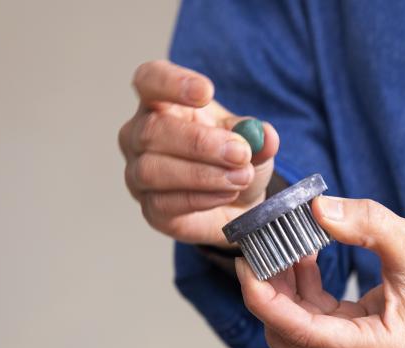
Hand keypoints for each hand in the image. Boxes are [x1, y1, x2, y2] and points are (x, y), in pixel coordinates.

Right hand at [119, 60, 278, 245]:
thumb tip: (266, 136)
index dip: (171, 84)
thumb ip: (257, 137)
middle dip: (199, 142)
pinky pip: (165, 203)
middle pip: (152, 130)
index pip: (149, 80)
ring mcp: (139, 175)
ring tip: (240, 177)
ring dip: (202, 174)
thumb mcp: (252, 143)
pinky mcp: (150, 210)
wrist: (236, 205)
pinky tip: (226, 194)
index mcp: (160, 103)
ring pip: (154, 169)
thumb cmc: (233, 162)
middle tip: (239, 152)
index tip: (206, 93)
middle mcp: (140, 136)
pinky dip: (201, 198)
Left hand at [236, 197, 404, 347]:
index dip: (264, 299)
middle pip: (292, 339)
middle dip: (270, 295)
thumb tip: (315, 208)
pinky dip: (304, 294)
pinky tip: (304, 258)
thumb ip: (361, 223)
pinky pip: (316, 326)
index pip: (301, 332)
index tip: (244, 265)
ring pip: (300, 333)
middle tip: (256, 250)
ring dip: (286, 292)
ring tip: (283, 246)